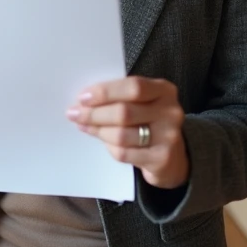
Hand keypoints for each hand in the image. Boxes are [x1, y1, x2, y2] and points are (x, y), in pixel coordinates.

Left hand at [67, 76, 189, 189]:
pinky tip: (102, 140)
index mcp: (164, 90)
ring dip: (97, 130)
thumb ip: (121, 96)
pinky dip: (108, 146)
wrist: (172, 156)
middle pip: (124, 112)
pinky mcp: (161, 159)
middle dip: (94, 113)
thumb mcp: (143, 102)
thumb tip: (84, 100)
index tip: (83, 97)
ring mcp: (168, 137)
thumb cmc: (149, 120)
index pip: (133, 87)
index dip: (105, 92)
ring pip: (121, 134)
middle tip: (74, 113)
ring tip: (84, 126)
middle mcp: (170, 112)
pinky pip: (124, 153)